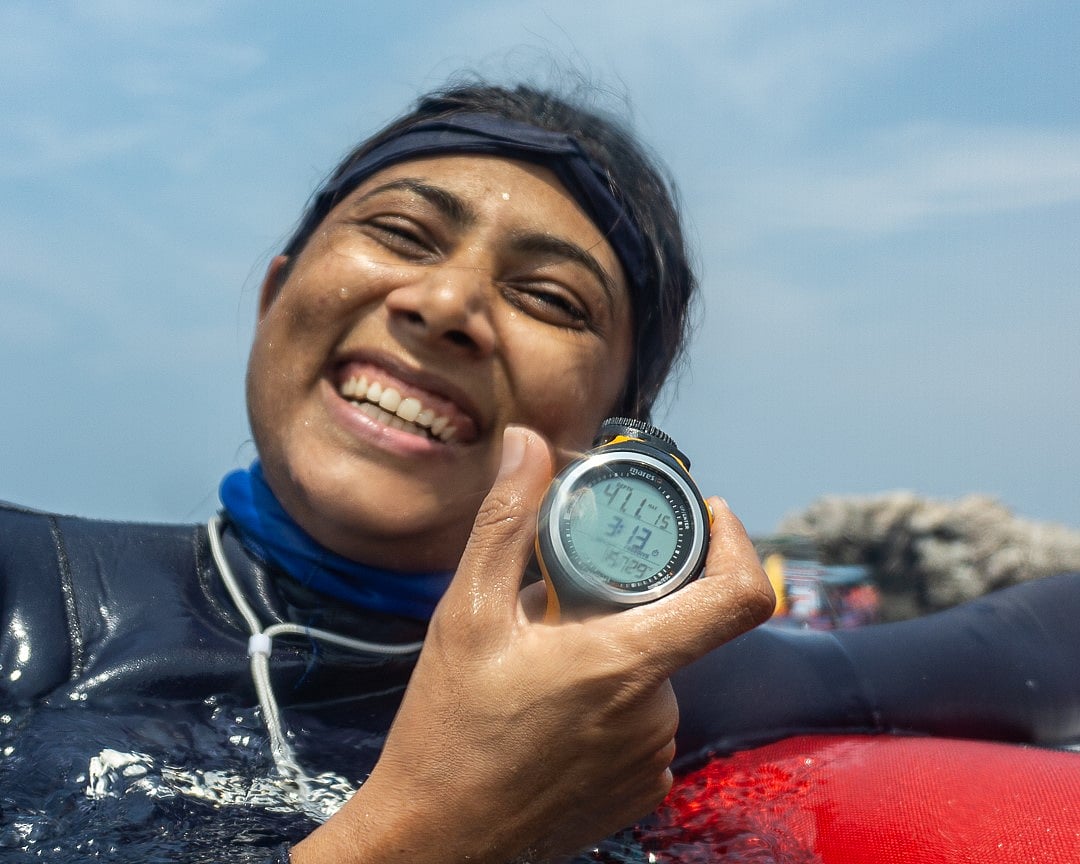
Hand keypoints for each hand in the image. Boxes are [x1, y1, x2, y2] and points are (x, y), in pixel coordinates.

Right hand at [293, 426, 773, 862]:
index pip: (738, 597)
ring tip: (542, 664)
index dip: (737, 542)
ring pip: (653, 670)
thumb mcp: (465, 614)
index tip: (706, 514)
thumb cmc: (446, 732)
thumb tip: (528, 445)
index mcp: (625, 663)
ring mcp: (651, 757)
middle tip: (559, 603)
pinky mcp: (641, 789)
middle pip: (674, 624)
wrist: (435, 841)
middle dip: (626, 598)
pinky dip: (609, 700)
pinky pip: (643, 719)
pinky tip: (551, 712)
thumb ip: (506, 522)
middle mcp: (655, 714)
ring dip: (612, 651)